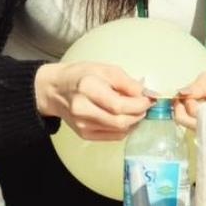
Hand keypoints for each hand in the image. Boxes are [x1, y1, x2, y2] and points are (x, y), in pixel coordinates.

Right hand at [35, 62, 152, 140]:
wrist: (55, 90)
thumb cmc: (81, 76)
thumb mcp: (105, 69)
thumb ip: (128, 82)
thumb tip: (149, 95)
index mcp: (87, 88)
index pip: (118, 105)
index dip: (139, 105)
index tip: (149, 99)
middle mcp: (82, 109)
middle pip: (120, 121)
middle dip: (139, 114)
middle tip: (145, 105)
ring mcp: (82, 124)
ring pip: (119, 130)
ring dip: (133, 121)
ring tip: (134, 110)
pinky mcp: (84, 134)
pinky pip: (113, 136)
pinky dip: (124, 128)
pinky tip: (124, 117)